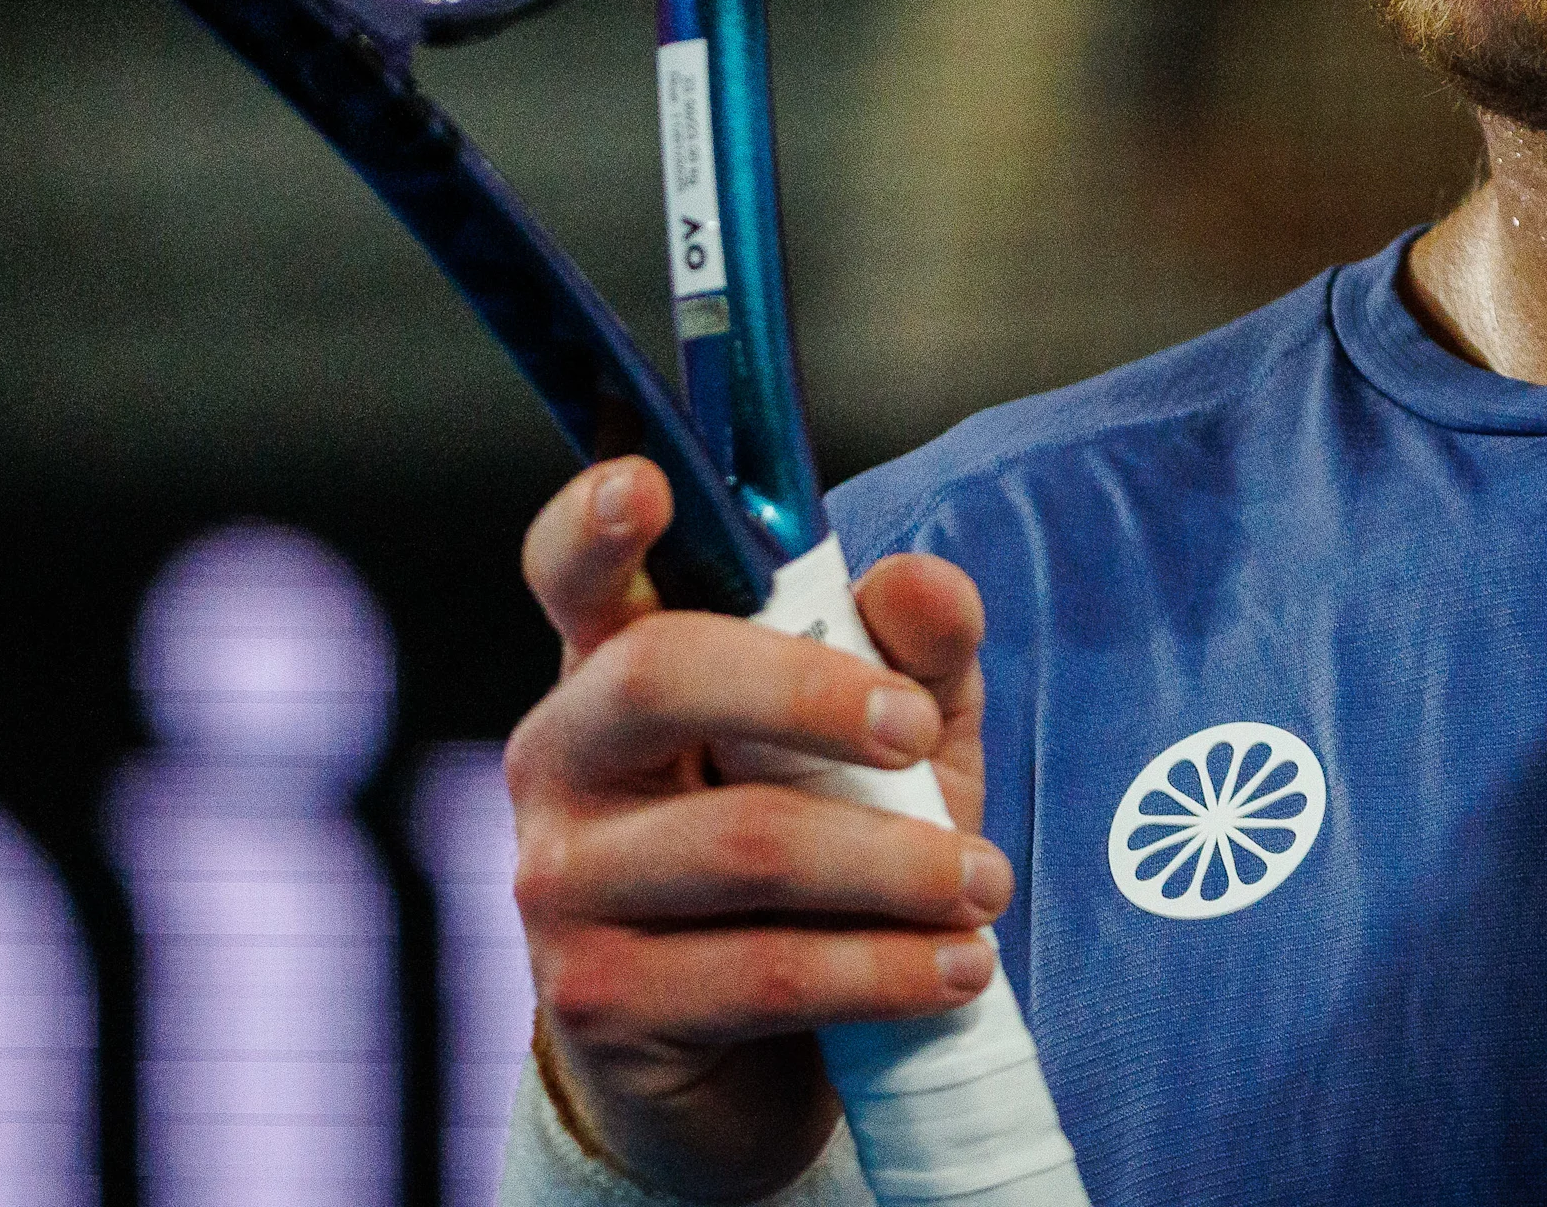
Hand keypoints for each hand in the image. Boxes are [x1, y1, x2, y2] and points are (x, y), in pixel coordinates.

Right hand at [505, 459, 1014, 1199]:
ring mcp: (562, 883)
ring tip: (984, 886)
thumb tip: (923, 584)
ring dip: (895, 865)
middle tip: (920, 736)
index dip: (594, 523)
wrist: (750, 1062)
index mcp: (618, 666)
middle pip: (659, 675)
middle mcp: (563, 759)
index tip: (645, 483)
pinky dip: (887, 970)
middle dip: (811, 693)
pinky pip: (765, 972)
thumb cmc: (823, 853)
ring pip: (744, 841)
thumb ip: (916, 651)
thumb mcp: (891, 740)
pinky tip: (957, 969)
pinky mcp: (599, 1001)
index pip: (576, 575)